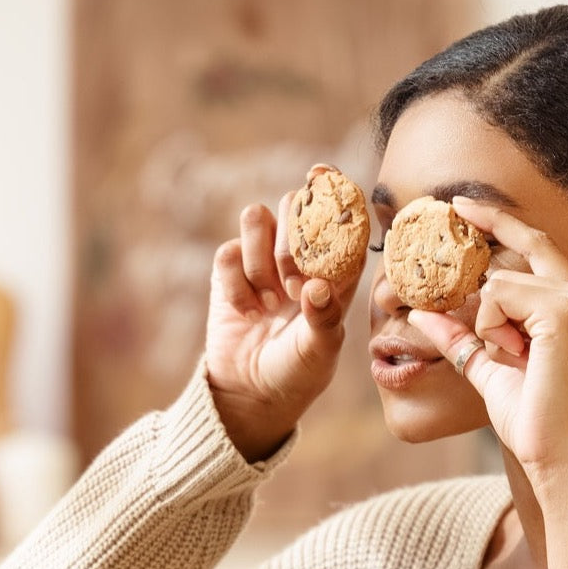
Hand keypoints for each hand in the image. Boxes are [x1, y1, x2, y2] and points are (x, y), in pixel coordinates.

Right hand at [204, 175, 356, 461]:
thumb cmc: (297, 372)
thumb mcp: (320, 351)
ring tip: (269, 304)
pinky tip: (248, 312)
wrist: (251, 393)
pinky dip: (236, 284)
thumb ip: (324, 317)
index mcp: (336, 266)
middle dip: (290, 242)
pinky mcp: (229, 271)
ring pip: (256, 218)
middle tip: (292, 287)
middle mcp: (300, 254)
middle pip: (294, 204)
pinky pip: (228, 252)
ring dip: (260, 260)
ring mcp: (262, 260)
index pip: (339, 214)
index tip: (321, 175)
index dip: (333, 189)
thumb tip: (316, 284)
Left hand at [410, 197, 567, 475]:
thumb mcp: (489, 367)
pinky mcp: (566, 310)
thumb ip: (462, 336)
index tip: (462, 205)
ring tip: (518, 361)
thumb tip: (421, 313)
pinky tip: (517, 356)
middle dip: (488, 300)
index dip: (499, 222)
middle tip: (499, 320)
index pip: (536, 244)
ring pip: (499, 283)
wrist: (557, 454)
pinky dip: (492, 329)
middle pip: (512, 262)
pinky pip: (498, 298)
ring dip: (490, 326)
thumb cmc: (531, 418)